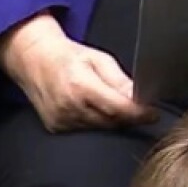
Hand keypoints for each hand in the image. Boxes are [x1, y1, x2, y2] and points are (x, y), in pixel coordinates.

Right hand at [0, 13, 155, 132]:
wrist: (34, 60)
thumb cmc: (68, 56)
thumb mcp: (98, 59)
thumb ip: (119, 81)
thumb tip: (140, 97)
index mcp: (81, 85)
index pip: (118, 108)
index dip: (139, 114)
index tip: (153, 114)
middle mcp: (69, 107)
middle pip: (111, 121)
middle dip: (126, 116)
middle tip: (137, 107)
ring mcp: (60, 120)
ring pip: (99, 128)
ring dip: (110, 120)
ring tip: (109, 102)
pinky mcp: (55, 128)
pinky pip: (85, 130)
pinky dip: (94, 122)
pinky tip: (90, 108)